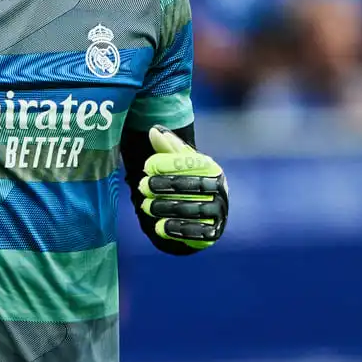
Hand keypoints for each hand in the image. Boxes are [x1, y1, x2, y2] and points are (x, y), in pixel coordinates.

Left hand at [138, 125, 227, 249]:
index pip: (191, 164)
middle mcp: (220, 190)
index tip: (146, 167)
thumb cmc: (188, 182)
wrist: (202, 215)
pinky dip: (175, 229)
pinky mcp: (213, 231)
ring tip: (145, 206)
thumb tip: (153, 130)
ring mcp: (218, 212)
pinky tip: (158, 227)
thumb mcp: (180, 165)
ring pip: (191, 209)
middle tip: (141, 187)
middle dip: (162, 187)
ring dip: (164, 208)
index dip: (167, 164)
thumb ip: (168, 148)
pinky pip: (195, 231)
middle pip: (190, 186)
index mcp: (213, 169)